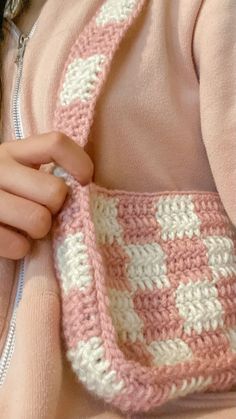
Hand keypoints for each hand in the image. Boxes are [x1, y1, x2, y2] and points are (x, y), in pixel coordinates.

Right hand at [0, 132, 92, 259]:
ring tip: (26, 228)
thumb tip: (84, 185)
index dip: (79, 163)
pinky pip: (18, 245)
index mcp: (12, 152)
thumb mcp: (24, 175)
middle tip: (42, 212)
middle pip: (55, 190)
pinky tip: (12, 239)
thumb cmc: (11, 198)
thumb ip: (48, 173)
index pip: (56, 143)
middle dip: (55, 209)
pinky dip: (20, 248)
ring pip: (38, 219)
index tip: (84, 182)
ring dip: (39, 231)